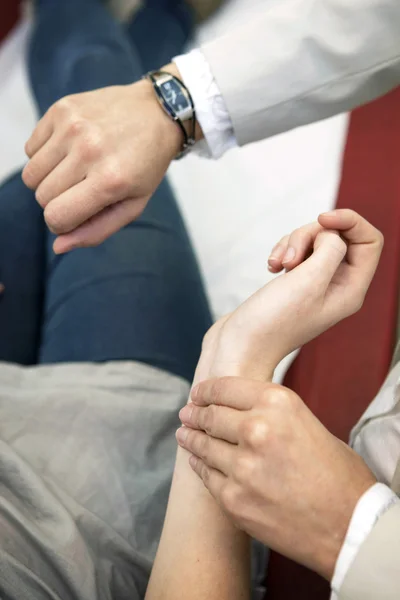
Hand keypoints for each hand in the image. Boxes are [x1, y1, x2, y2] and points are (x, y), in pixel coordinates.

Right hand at [22, 64, 189, 253]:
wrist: (157, 112)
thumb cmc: (146, 165)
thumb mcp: (133, 205)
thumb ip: (96, 230)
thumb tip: (58, 246)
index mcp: (110, 180)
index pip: (57, 217)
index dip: (61, 224)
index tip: (75, 215)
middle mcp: (89, 150)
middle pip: (42, 197)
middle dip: (57, 201)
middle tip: (82, 189)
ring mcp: (72, 127)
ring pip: (31, 174)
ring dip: (48, 180)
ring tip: (74, 170)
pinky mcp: (61, 109)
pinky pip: (30, 148)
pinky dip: (44, 155)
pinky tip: (69, 150)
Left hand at [177, 377, 376, 579]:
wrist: (349, 526)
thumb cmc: (336, 473)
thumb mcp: (306, 422)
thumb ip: (270, 412)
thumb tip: (238, 409)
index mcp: (277, 403)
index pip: (225, 387)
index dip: (206, 391)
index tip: (198, 394)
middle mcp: (256, 429)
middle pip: (210, 415)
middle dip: (194, 413)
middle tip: (186, 414)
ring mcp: (241, 466)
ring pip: (203, 445)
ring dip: (191, 438)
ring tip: (184, 434)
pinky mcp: (233, 499)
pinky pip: (207, 476)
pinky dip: (200, 466)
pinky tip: (198, 461)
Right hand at [200, 210, 382, 380]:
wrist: (240, 345)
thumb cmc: (273, 323)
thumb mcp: (309, 281)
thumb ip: (331, 248)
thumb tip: (330, 234)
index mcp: (351, 289)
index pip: (369, 241)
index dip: (349, 221)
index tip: (321, 219)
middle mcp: (337, 286)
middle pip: (337, 237)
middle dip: (311, 236)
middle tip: (290, 258)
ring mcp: (315, 284)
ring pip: (313, 241)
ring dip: (292, 244)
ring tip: (277, 265)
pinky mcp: (294, 282)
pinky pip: (296, 251)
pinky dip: (282, 251)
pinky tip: (271, 267)